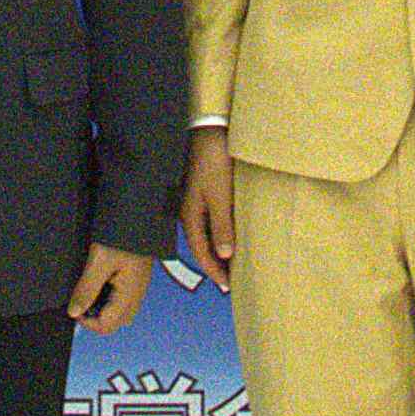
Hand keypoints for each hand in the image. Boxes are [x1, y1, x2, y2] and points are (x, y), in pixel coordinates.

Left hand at [69, 243, 149, 333]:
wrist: (139, 216)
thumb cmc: (122, 236)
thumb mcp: (98, 261)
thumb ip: (86, 289)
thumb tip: (74, 312)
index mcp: (129, 295)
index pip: (106, 326)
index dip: (86, 322)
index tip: (74, 306)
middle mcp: (137, 296)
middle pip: (114, 322)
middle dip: (95, 316)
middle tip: (81, 298)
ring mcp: (138, 288)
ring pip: (119, 311)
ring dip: (102, 306)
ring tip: (90, 287)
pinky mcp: (137, 279)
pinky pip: (123, 298)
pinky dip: (109, 296)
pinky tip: (100, 280)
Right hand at [177, 128, 235, 289]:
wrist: (205, 129)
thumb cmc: (212, 160)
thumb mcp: (220, 195)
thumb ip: (222, 225)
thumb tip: (224, 254)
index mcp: (189, 215)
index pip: (201, 252)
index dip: (214, 271)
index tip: (227, 286)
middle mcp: (185, 211)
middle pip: (199, 245)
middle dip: (214, 264)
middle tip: (229, 280)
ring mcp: (190, 201)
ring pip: (202, 233)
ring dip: (215, 249)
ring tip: (229, 262)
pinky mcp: (197, 191)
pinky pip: (205, 220)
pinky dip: (215, 233)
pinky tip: (224, 232)